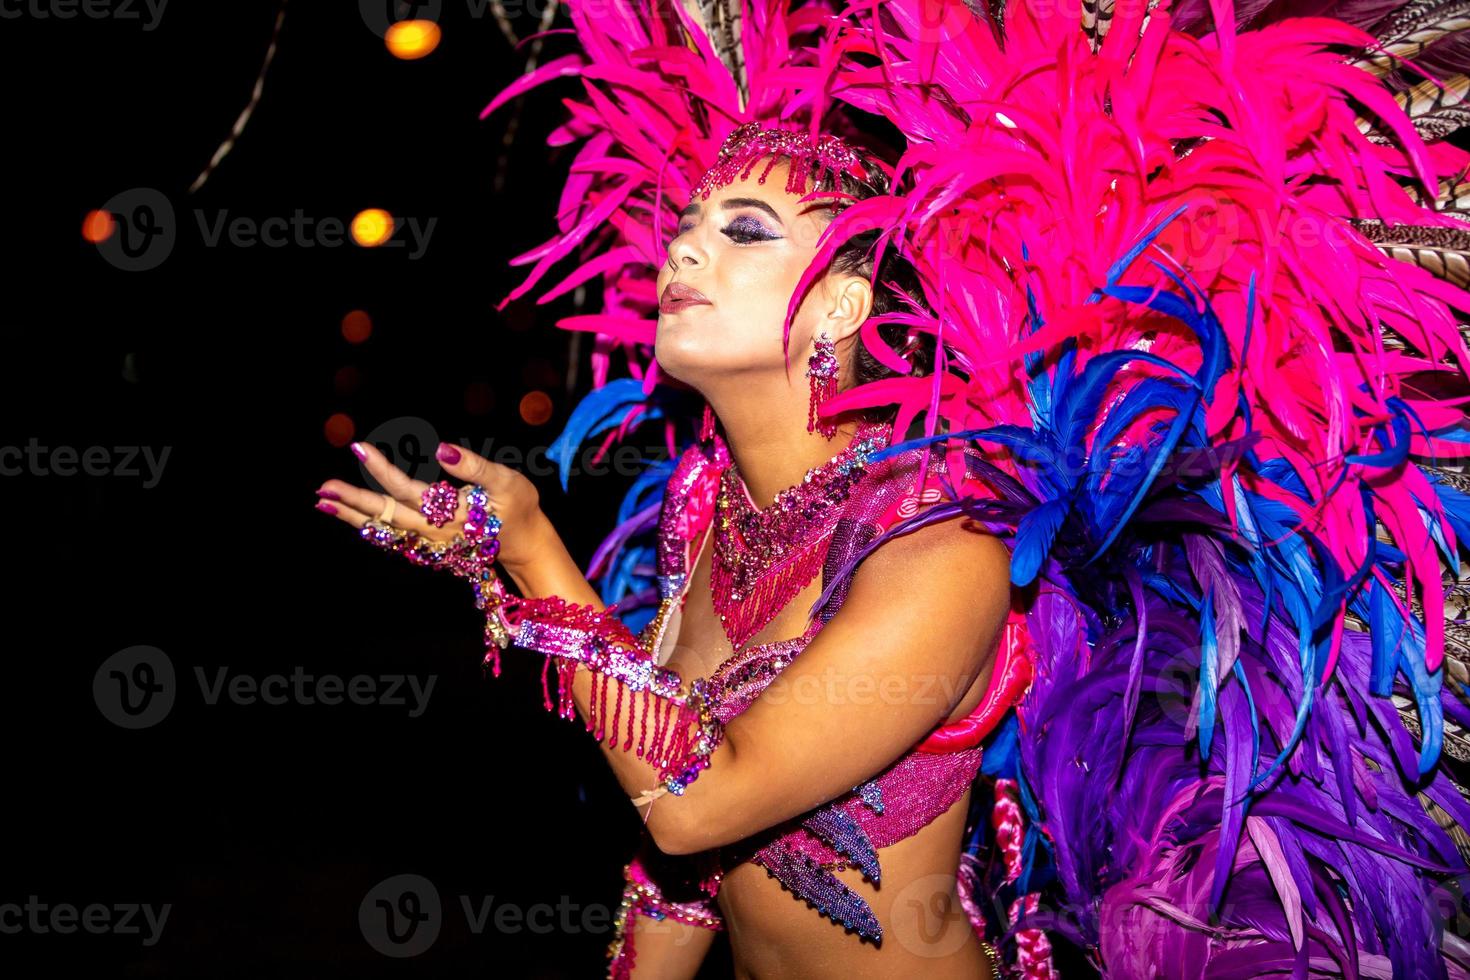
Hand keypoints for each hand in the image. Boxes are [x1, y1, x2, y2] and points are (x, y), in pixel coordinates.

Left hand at [315, 439, 549, 570]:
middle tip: (323, 489)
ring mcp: (429, 543)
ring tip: (324, 503)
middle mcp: (434, 532)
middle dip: (354, 502)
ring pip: (385, 531)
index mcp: (451, 514)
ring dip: (354, 518)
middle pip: (386, 516)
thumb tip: (440, 450)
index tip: (359, 448)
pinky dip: (370, 529)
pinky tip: (353, 518)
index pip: (408, 490)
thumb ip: (474, 466)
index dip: (382, 471)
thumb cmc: (519, 508)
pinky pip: (393, 539)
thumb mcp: (507, 481)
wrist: (526, 544)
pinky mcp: (429, 547)